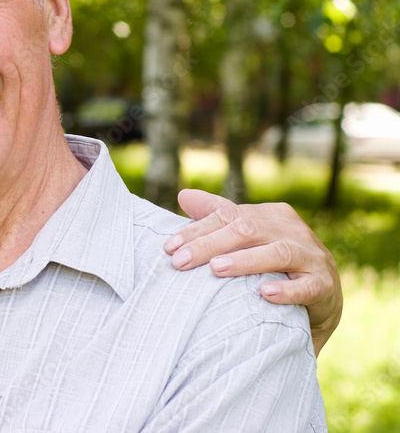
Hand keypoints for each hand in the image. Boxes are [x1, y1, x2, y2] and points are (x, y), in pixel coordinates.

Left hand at [163, 189, 341, 355]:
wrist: (322, 299)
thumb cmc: (277, 266)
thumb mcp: (249, 240)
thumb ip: (220, 217)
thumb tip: (184, 195)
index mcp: (272, 215)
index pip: (228, 216)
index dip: (196, 231)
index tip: (169, 248)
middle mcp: (293, 230)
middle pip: (246, 230)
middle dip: (209, 245)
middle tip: (180, 262)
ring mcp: (312, 257)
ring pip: (277, 253)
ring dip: (244, 261)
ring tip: (216, 270)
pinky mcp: (324, 286)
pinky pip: (307, 287)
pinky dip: (286, 290)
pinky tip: (264, 294)